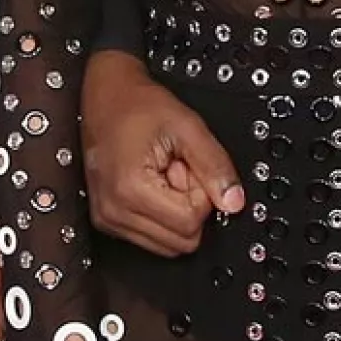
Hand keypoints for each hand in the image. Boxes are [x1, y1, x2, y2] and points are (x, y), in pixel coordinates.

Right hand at [82, 51, 243, 256]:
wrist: (106, 95)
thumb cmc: (139, 105)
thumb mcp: (188, 127)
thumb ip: (216, 165)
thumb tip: (234, 202)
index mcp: (131, 190)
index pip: (190, 222)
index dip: (202, 195)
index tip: (189, 167)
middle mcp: (113, 212)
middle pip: (180, 241)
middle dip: (189, 206)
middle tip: (177, 170)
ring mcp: (107, 219)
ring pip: (167, 244)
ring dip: (174, 211)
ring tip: (163, 174)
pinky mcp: (107, 220)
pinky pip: (150, 237)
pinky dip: (160, 213)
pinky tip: (153, 183)